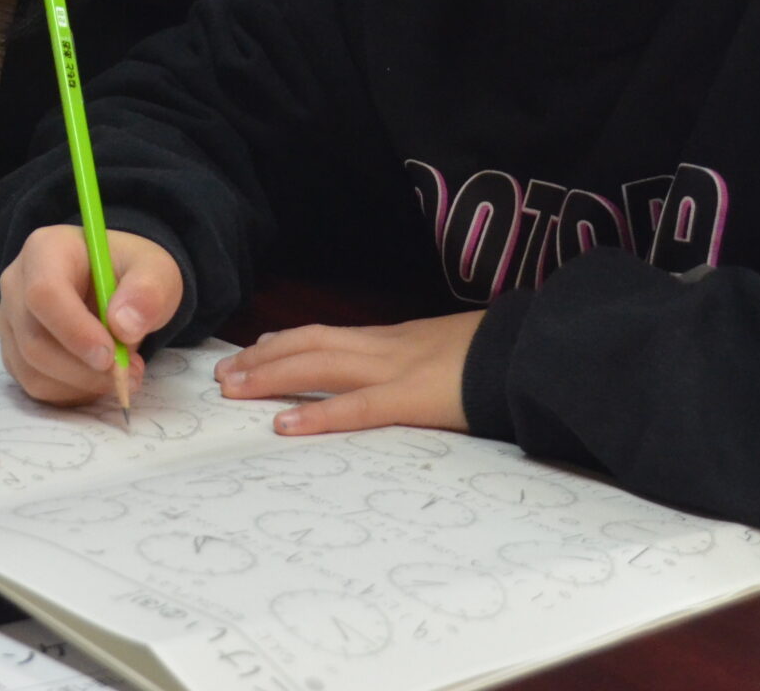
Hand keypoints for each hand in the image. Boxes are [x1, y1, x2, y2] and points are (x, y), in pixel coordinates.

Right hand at [0, 225, 183, 406]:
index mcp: (46, 250)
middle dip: (84, 369)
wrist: (117, 285)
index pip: (44, 293)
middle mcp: (16, 284)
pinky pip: (36, 385)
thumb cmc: (131, 273)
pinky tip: (97, 377)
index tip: (111, 355)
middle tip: (128, 373)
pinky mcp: (15, 352)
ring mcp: (11, 321)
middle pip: (34, 340)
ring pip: (33, 370)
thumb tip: (124, 327)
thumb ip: (148, 291)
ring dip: (81, 384)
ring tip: (120, 373)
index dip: (75, 330)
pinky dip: (71, 392)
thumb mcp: (155, 270)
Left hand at [215, 311, 484, 435]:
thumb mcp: (450, 351)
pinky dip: (317, 416)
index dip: (286, 342)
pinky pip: (356, 408)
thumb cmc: (500, 357)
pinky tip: (285, 426)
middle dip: (263, 359)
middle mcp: (386, 347)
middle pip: (310, 344)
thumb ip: (421, 360)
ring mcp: (396, 370)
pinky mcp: (412, 399)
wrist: (534, 352)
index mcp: (395, 338)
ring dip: (271, 376)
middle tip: (226, 374)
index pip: (327, 334)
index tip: (254, 350)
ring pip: (319, 366)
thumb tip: (407, 374)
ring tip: (235, 389)